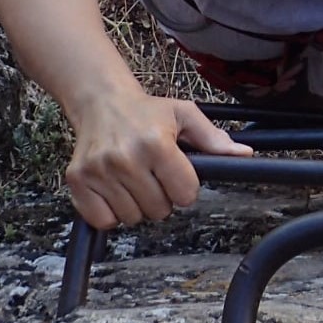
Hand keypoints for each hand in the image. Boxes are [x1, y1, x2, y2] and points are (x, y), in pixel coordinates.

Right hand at [65, 92, 251, 228]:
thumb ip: (214, 139)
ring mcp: (99, 171)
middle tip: (154, 175)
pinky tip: (116, 189)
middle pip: (159, 210)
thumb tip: (244, 154)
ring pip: (133, 218)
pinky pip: (103, 221)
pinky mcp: (78, 181)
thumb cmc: (147, 111)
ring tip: (135, 179)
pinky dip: (112, 213)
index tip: (178, 175)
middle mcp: (126, 158)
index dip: (186, 188)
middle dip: (162, 197)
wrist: (101, 102)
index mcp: (156, 143)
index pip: (185, 194)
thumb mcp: (185, 115)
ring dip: (138, 205)